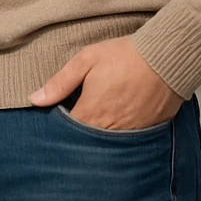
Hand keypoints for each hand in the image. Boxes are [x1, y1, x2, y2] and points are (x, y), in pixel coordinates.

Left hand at [28, 37, 182, 129]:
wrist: (166, 57)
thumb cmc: (125, 56)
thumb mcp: (86, 60)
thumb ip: (59, 82)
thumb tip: (34, 99)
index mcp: (91, 113)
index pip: (68, 133)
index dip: (60, 129)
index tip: (59, 120)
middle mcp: (110, 128)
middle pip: (87, 143)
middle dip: (80, 137)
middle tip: (78, 123)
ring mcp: (131, 132)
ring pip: (108, 144)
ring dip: (100, 137)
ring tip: (99, 121)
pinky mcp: (149, 131)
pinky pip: (130, 141)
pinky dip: (122, 135)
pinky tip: (120, 121)